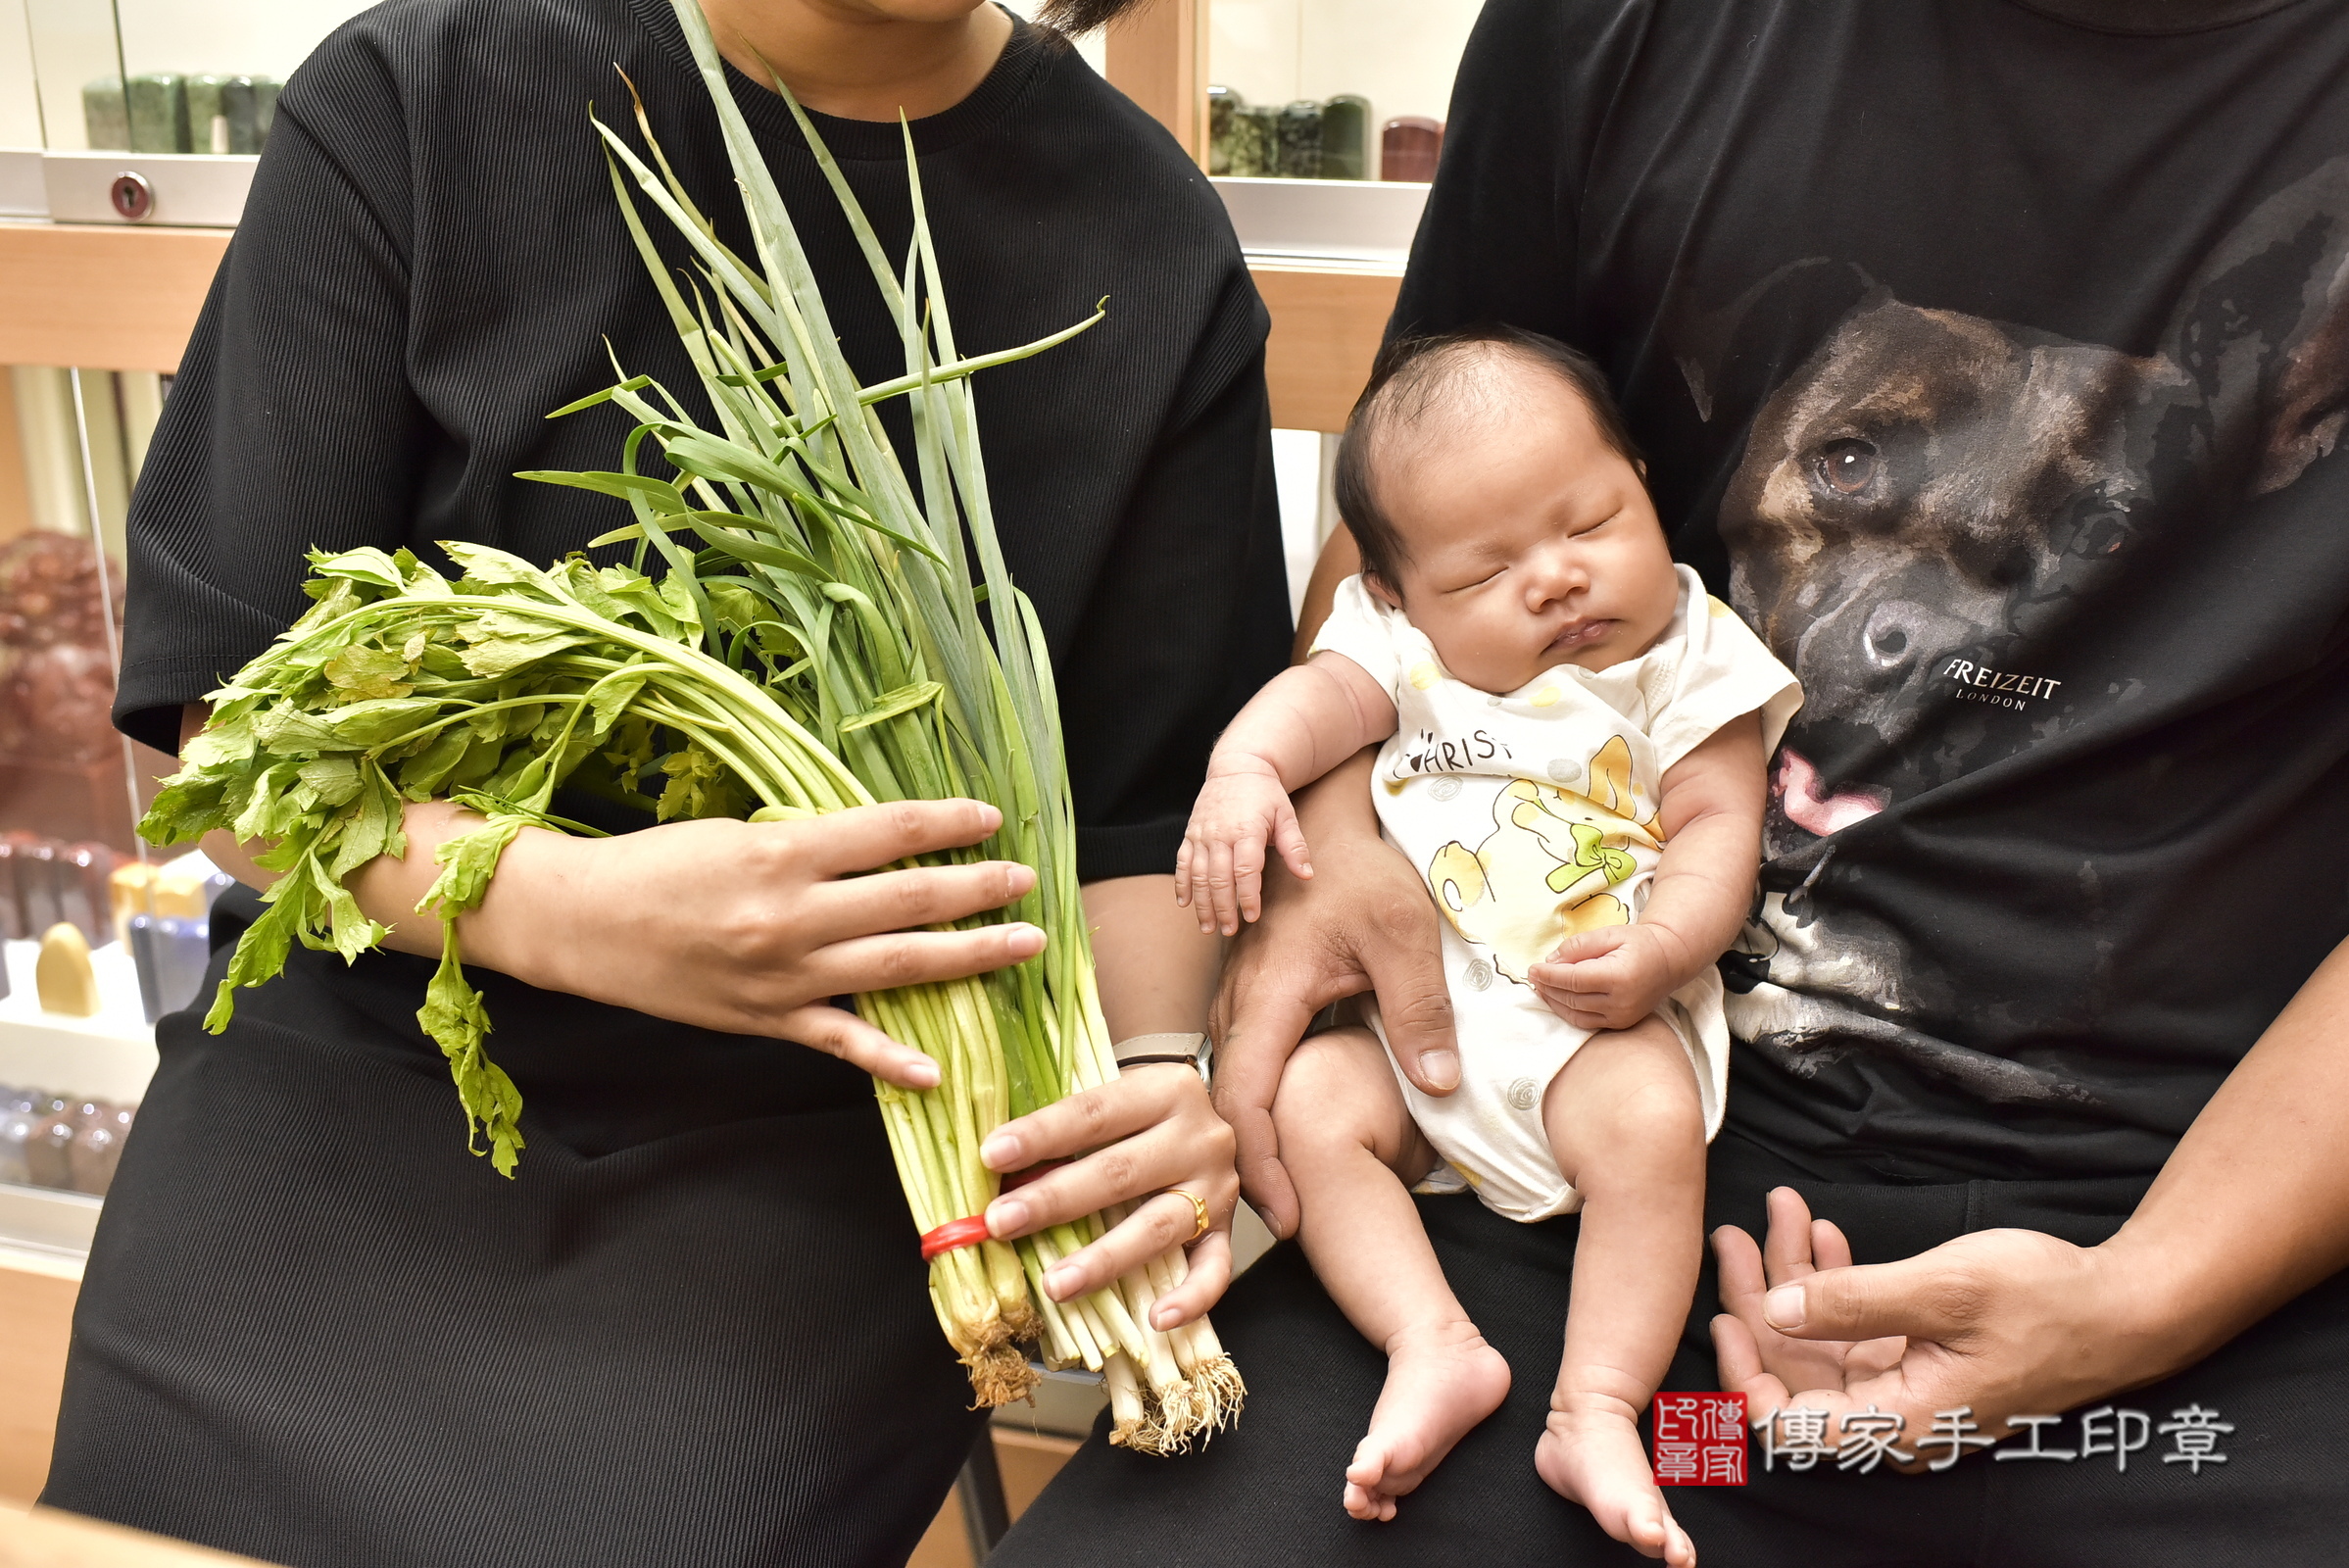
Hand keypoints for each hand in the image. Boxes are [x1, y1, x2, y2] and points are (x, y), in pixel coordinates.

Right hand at [403, 798, 1040, 1088]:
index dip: (948, 824)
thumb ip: (808, 843)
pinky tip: (938, 1068)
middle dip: (978, 890)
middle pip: (908, 899)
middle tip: (1029, 883)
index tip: (993, 820)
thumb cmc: (656, 864)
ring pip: (895, 965)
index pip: (888, 831)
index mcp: (782, 852)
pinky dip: (890, 1058)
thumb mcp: (737, 832)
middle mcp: (791, 913)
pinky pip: (841, 1041)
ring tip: (1022, 946)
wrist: (580, 922)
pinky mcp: (766, 1019)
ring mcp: (783, 973)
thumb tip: (882, 841)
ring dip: (967, 957)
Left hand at [978, 1064, 1239, 1328]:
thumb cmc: (1141, 1112)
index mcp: (1165, 1089)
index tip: (992, 1155)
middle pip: (1120, 1172)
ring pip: (1158, 1227)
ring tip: (1055, 1283)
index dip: (1041, 1135)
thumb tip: (994, 1168)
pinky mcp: (1227, 1228)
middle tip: (1001, 1222)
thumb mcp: (1112, 1097)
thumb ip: (1065, 1125)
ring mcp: (1217, 1186)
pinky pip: (1215, 1268)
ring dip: (1103, 1259)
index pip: (1094, 1114)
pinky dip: (1191, 1298)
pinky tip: (1157, 1319)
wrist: (1218, 1111)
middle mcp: (1199, 1136)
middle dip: (1055, 1200)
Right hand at [1175, 758, 1310, 935]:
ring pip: (1197, 875)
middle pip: (1218, 878)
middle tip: (1230, 931)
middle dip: (1223, 908)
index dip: (1248, 896)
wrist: (1237, 766)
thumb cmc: (1266, 794)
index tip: (1252, 917)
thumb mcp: (1286, 815)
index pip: (1245, 870)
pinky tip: (1185, 905)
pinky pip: (1182, 863)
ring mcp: (1201, 834)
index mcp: (1246, 830)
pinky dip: (1182, 885)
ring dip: (1202, 904)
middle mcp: (1219, 834)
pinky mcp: (1190, 834)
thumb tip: (1307, 875)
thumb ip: (1294, 846)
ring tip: (1208, 928)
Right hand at [1208, 750, 1457, 1238]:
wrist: (1326, 820)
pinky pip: (1241, 1061)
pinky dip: (1256, 1105)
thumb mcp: (1407, 936)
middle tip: (1289, 1224)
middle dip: (1250, 1168)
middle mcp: (1241, 1002)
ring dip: (1251, 1138)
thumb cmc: (1366, 872)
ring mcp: (1240, 997)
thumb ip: (1420, 1010)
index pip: (1246, 1097)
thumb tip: (1439, 1086)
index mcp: (1271, 994)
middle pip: (1226, 1103)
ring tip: (1286, 1195)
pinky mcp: (1252, 996)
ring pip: (1230, 1083)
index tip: (1285, 1216)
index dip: (1259, 1163)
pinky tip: (1286, 1133)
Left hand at [1527, 924, 1687, 1031]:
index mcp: (1619, 977)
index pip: (1573, 980)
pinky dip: (1567, 1012)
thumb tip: (1551, 961)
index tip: (1532, 968)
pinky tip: (1556, 999)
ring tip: (1540, 986)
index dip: (1549, 975)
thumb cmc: (1639, 943)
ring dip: (1553, 1001)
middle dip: (1548, 987)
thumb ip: (1579, 946)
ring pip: (1576, 1013)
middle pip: (1572, 998)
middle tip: (1532, 976)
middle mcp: (1621, 1001)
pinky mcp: (1621, 1023)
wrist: (1669, 961)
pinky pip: (1586, 1022)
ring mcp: (1622, 1016)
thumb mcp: (1609, 934)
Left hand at [1710, 1187, 2160, 1471]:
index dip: (1743, 1374)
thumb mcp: (1942, 1289)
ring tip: (1776, 1212)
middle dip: (1759, 1300)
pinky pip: (1858, 1328)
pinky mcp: (1921, 1362)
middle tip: (1732, 1235)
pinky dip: (1836, 1282)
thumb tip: (1775, 1309)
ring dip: (1795, 1278)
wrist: (2125, 1306)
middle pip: (1796, 1372)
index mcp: (1897, 1422)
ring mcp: (1907, 1389)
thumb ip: (1854, 1301)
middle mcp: (1895, 1418)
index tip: (1722, 1315)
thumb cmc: (2046, 1301)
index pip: (1787, 1423)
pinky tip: (1822, 1234)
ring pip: (1822, 1341)